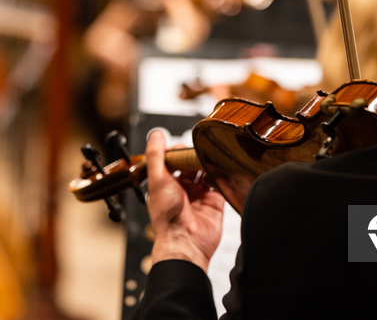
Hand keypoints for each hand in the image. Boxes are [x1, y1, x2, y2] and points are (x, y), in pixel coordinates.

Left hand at [145, 130, 224, 271]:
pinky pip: (220, 183)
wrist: (186, 242)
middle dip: (195, 156)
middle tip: (200, 150)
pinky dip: (221, 175)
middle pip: (191, 163)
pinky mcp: (215, 201)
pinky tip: (220, 168)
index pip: (173, 159)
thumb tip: (156, 134)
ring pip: (206, 171)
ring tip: (211, 157)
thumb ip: (156, 156)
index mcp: (166, 183)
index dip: (178, 150)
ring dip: (209, 164)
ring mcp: (199, 194)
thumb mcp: (157, 180)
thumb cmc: (167, 216)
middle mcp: (182, 188)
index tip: (183, 147)